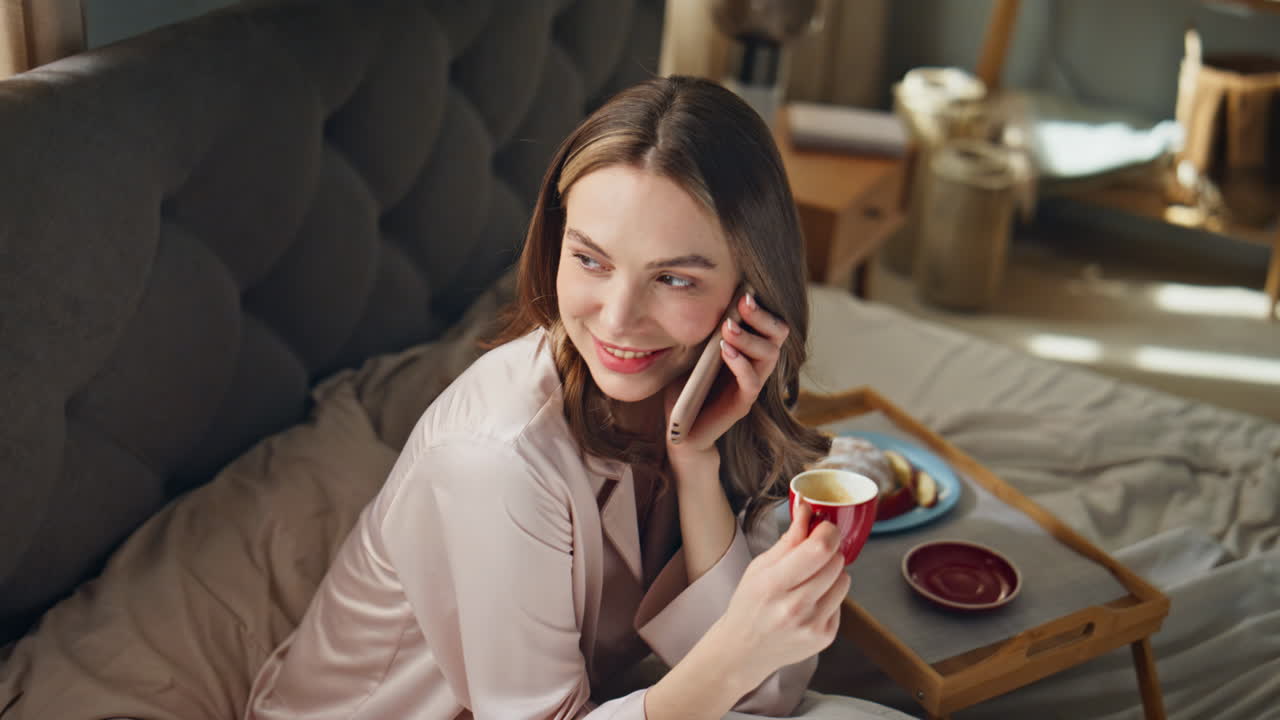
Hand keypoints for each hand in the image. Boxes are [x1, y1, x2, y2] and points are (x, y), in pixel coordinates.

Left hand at [663, 292, 788, 473]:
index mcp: (748, 350)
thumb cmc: (686, 387)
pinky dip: (741, 363)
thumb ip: (702, 330)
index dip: (761, 307)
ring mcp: (751, 385)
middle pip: (778, 336)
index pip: (769, 324)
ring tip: (727, 327)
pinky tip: (725, 350)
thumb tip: (697, 296)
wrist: (681, 429)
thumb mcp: (692, 352)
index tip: (744, 291)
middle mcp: (756, 365)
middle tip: (742, 302)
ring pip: (768, 356)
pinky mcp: (743, 404)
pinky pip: (751, 381)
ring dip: (749, 338)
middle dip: (762, 317)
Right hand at [712, 501, 850, 685]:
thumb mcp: (759, 567)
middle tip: (815, 551)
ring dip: (832, 573)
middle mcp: (795, 607)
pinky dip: (830, 595)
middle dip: (829, 550)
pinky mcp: (825, 637)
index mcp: (773, 585)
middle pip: (836, 562)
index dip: (828, 531)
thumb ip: (788, 540)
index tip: (824, 526)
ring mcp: (812, 625)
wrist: (744, 650)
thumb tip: (808, 509)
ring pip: (844, 580)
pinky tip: (810, 602)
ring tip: (810, 580)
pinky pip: (842, 602)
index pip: (818, 549)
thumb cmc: (749, 604)